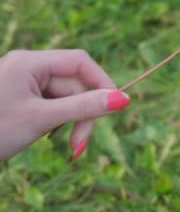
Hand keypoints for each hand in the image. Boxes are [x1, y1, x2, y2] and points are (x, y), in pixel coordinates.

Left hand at [0, 49, 130, 159]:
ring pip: (67, 100)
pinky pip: (54, 108)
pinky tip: (49, 139)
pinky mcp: (24, 101)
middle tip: (80, 147)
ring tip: (67, 149)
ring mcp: (26, 85)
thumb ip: (84, 108)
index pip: (81, 63)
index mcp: (31, 63)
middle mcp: (29, 69)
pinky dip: (59, 125)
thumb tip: (124, 99)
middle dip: (83, 116)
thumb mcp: (43, 119)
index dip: (103, 83)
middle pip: (76, 86)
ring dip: (72, 124)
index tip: (117, 109)